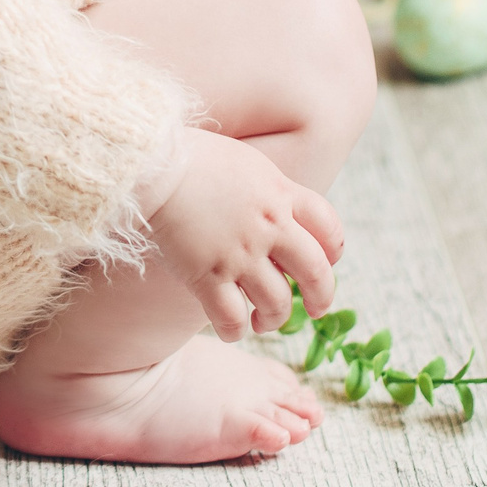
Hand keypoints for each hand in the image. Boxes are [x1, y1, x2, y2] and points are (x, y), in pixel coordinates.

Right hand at [146, 129, 343, 341]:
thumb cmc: (194, 156)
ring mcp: (239, 254)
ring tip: (264, 322)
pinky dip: (235, 330)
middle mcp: (268, 227)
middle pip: (316, 273)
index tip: (327, 262)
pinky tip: (231, 329)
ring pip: (277, 303)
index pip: (329, 228)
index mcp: (281, 195)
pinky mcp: (206, 274)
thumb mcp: (248, 163)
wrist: (152, 163)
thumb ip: (270, 191)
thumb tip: (282, 211)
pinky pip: (231, 317)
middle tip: (316, 309)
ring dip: (275, 319)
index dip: (334, 250)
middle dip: (321, 298)